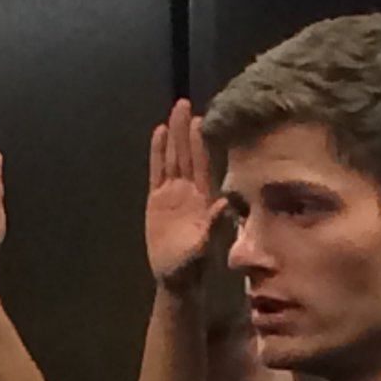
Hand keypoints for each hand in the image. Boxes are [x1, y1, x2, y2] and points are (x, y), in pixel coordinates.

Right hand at [145, 99, 225, 289]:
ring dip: (173, 136)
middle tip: (184, 104)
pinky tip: (159, 134)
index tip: (201, 120)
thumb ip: (213, 223)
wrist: (175, 276)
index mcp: (202, 199)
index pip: (200, 164)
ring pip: (172, 158)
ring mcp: (172, 193)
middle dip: (185, 130)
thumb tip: (224, 203)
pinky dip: (157, 153)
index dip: (200, 143)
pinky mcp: (156, 200)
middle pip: (185, 155)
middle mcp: (189, 191)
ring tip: (173, 114)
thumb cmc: (193, 264)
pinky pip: (156, 171)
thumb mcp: (205, 245)